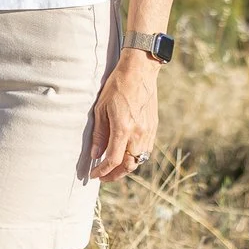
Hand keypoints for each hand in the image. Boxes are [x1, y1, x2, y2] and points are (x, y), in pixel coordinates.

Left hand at [86, 53, 160, 181]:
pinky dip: (136, 157)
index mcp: (123, 129)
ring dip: (126, 168)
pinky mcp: (154, 127)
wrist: (140, 71)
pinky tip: (127, 155)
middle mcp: (138, 133)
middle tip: (103, 177)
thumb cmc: (117, 86)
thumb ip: (99, 134)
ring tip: (113, 168)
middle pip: (129, 165)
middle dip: (115, 175)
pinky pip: (146, 150)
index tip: (94, 174)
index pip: (113, 160)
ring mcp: (148, 131)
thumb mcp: (101, 109)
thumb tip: (95, 154)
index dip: (103, 171)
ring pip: (139, 160)